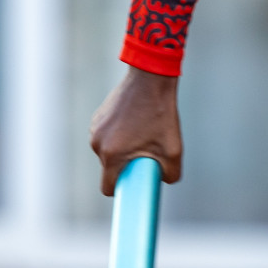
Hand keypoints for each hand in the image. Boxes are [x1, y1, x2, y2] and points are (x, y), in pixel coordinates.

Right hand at [89, 65, 183, 195]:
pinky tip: (135, 121)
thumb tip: (162, 181)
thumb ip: (170, 175)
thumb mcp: (173, 150)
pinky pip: (107, 136)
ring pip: (108, 151)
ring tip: (143, 132)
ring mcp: (95, 129)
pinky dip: (119, 134)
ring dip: (123, 148)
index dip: (121, 190)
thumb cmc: (161, 114)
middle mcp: (97, 144)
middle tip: (147, 151)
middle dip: (127, 164)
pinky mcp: (97, 117)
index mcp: (111, 155)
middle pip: (110, 168)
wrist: (150, 78)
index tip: (133, 184)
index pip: (108, 188)